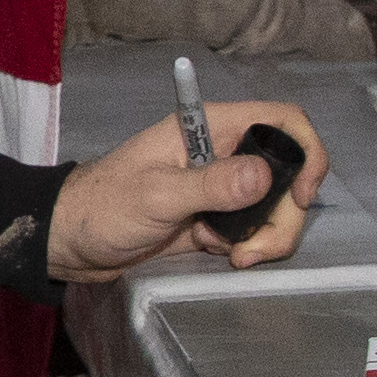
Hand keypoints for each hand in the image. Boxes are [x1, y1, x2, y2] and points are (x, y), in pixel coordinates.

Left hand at [45, 102, 317, 277]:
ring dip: (268, 236)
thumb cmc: (103, 207)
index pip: (280, 120)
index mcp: (210, 128)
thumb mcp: (157, 195)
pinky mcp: (215, 218)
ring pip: (275, 207)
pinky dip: (250, 246)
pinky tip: (222, 255)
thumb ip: (211, 185)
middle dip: (284, 215)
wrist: (72, 242)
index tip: (301, 195)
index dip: (305, 151)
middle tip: (255, 249)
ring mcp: (221, 188)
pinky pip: (254, 229)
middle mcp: (223, 153)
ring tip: (232, 256)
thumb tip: (265, 175)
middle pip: (287, 174)